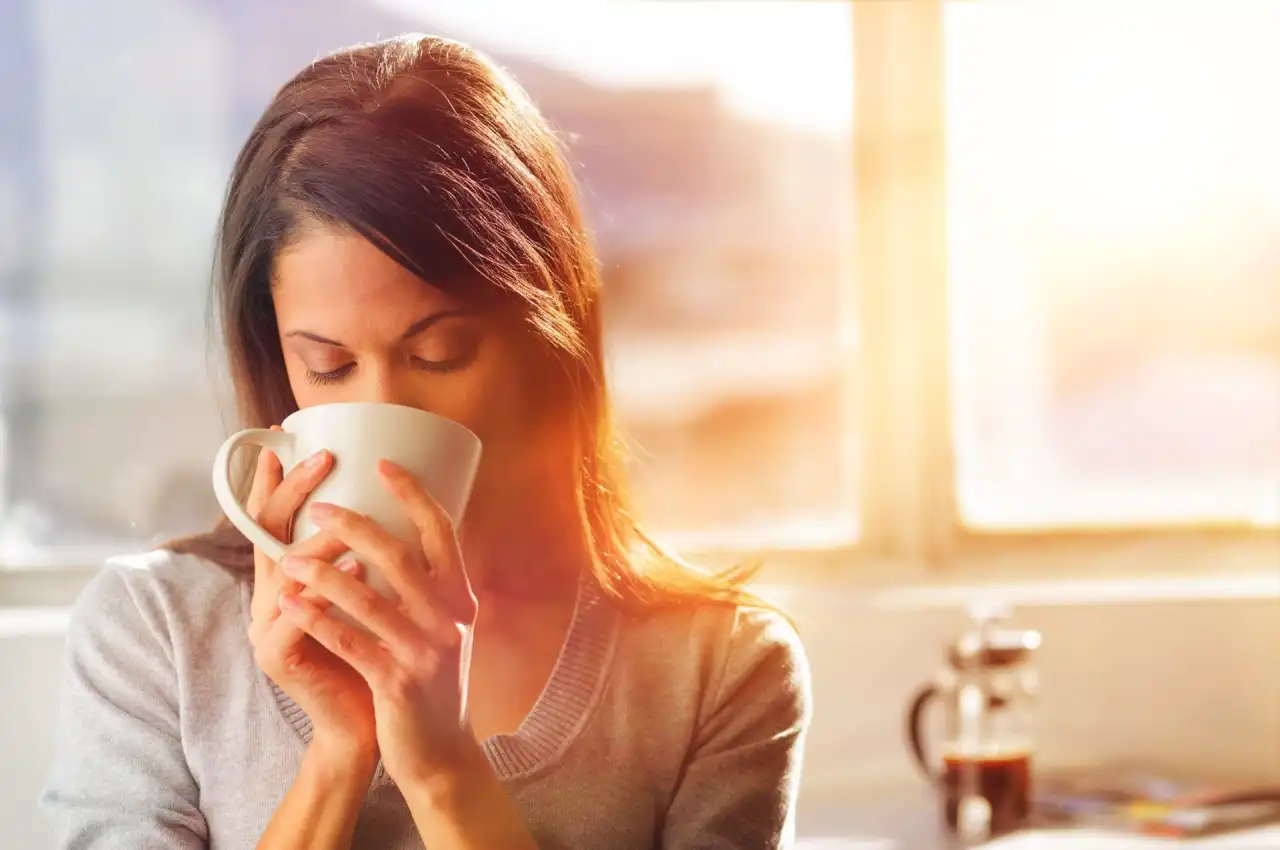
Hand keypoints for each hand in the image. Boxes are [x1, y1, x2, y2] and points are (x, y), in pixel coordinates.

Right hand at [246, 432, 377, 764]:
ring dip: (317, 537)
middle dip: (292, 491)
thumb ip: (364, 557)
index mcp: (286, 583)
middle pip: (267, 533)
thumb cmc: (373, 653)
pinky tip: (356, 567)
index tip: (280, 440)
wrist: (367, 724)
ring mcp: (266, 629)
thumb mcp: (368, 596)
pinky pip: (300, 616)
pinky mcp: (279, 658)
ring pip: (284, 570)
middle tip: (322, 458)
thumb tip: (393, 502)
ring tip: (347, 510)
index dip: (273, 482)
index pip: (271, 521)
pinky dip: (327, 588)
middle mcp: (268, 600)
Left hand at [276, 459, 479, 793]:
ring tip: (287, 557)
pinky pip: (350, 642)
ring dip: (322, 572)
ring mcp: (425, 651)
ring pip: (368, 597)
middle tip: (319, 505)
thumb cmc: (432, 684)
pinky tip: (287, 602)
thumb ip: (428, 588)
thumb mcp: (443, 629)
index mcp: (460, 597)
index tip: (382, 463)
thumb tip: (396, 535)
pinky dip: (316, 619)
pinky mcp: (398, 683)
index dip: (413, 494)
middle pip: (400, 555)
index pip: (442, 531)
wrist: (441, 754)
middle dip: (354, 525)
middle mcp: (449, 618)